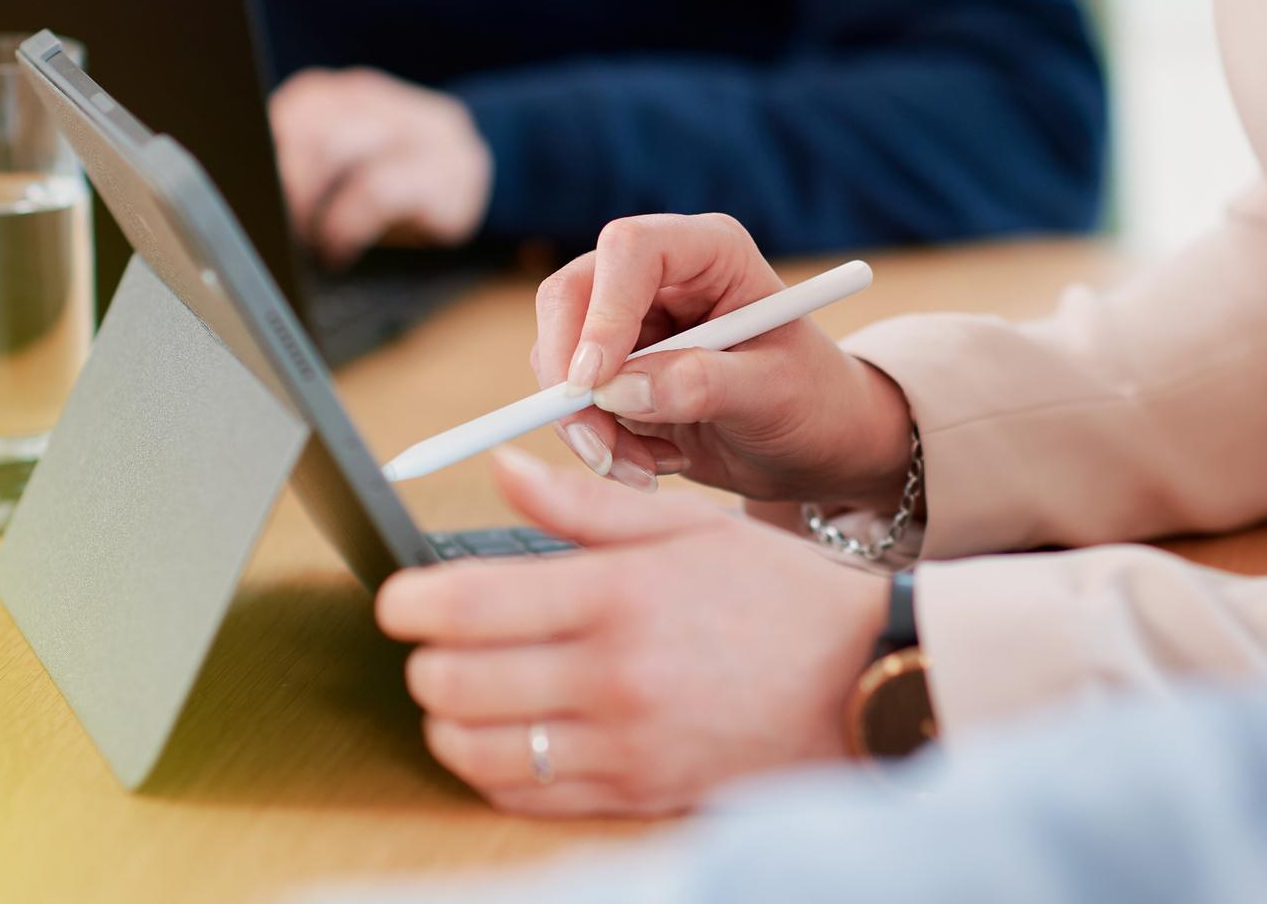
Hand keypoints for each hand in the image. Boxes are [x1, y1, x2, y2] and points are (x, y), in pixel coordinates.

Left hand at [267, 66, 491, 265]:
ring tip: (302, 239)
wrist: (497, 176)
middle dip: (283, 180)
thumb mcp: (353, 164)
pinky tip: (338, 249)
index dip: (267, 148)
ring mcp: (423, 132)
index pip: (297, 106)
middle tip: (271, 222)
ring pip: (342, 147)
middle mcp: (388, 103)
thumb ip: (308, 162)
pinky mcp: (448, 173)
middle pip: (314, 123)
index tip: (248, 191)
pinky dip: (347, 225)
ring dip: (310, 204)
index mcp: (352, 94)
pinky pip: (380, 190)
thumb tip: (250, 196)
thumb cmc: (403, 179)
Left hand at [379, 448, 887, 816]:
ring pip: (476, 749)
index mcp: (617, 595)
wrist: (867, 678)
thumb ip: (583, 506)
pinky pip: (526, 796)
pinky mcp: (637, 793)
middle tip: (433, 643)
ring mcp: (624, 743)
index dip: (408, 603)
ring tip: (460, 694)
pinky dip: (491, 770)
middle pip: (453, 683)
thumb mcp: (689, 527)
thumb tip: (501, 470)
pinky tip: (504, 739)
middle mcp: (613, 674)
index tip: (398, 599)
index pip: (467, 604)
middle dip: (423, 661)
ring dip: (447, 722)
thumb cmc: (779, 594)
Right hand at [532, 213, 913, 508]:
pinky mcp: (611, 371)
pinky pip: (571, 401)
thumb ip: (703, 384)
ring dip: (588, 425)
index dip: (603, 310)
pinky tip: (652, 464)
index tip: (594, 382)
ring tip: (648, 470)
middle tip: (599, 449)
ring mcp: (629, 322)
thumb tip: (620, 389)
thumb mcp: (774, 395)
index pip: (632, 250)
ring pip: (559, 357)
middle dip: (573, 380)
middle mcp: (659, 276)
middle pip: (571, 297)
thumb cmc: (812, 403)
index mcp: (710, 253)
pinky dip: (598, 443)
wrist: (813, 445)